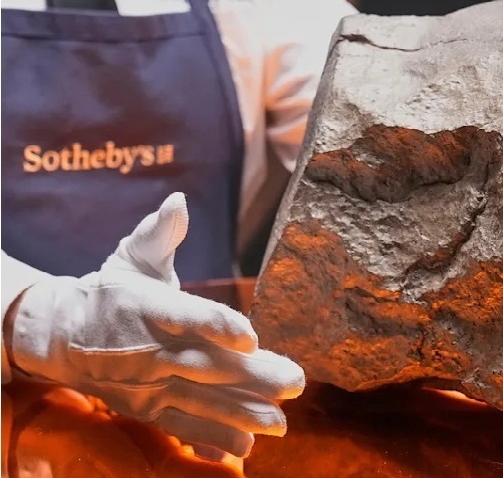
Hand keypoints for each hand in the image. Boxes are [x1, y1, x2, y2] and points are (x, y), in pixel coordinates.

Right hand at [7, 193, 304, 457]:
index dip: (218, 326)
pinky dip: (210, 438)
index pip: (187, 316)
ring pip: (199, 401)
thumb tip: (177, 202)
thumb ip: (159, 233)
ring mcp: (148, 384)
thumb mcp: (132, 255)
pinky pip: (181, 425)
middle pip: (205, 365)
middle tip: (295, 382)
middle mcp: (149, 350)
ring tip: (280, 422)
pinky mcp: (146, 408)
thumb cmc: (110, 290)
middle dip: (252, 377)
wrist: (59, 335)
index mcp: (148, 307)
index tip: (251, 335)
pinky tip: (243, 448)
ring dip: (241, 414)